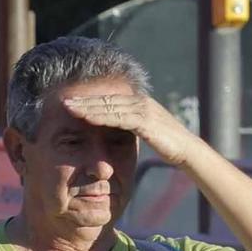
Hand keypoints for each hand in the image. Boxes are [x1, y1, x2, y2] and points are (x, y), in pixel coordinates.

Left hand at [63, 91, 198, 166]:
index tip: (70, 101)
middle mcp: (140, 102)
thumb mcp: (145, 132)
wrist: (188, 151)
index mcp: (138, 103)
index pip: (109, 99)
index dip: (89, 99)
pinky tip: (87, 118)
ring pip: (110, 106)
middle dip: (84, 99)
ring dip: (88, 106)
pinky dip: (102, 116)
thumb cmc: (167, 144)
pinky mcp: (146, 121)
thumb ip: (131, 126)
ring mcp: (143, 110)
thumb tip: (117, 130)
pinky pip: (119, 117)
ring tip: (69, 107)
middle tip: (63, 100)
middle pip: (106, 99)